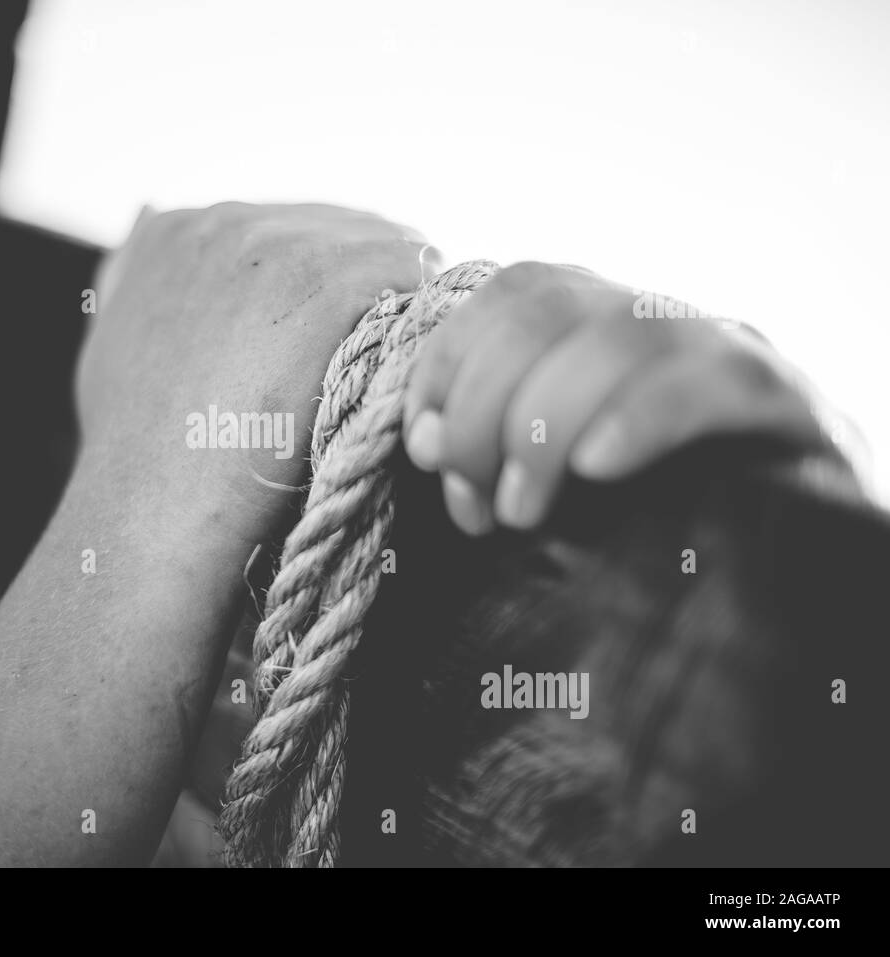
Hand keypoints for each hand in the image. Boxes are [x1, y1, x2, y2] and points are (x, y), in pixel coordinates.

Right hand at [78, 202, 433, 544]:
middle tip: (369, 363)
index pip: (293, 231)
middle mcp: (226, 221)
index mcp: (176, 231)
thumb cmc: (134, 456)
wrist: (150, 510)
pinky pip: (413, 272)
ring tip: (385, 374)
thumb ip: (133, 278)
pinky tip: (399, 372)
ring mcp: (278, 246)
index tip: (329, 344)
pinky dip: (420, 319)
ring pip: (389, 246)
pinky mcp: (329, 281)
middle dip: (366, 289)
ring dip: (399, 307)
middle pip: (346, 229)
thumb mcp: (110, 343)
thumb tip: (146, 212)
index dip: (324, 287)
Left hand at [401, 261, 830, 533]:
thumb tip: (426, 442)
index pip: (506, 296)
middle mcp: (650, 315)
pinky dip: (641, 418)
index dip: (446, 366)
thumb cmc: (648, 502)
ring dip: (544, 426)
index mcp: (594, 319)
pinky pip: (709, 383)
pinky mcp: (778, 397)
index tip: (423, 448)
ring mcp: (717, 346)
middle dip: (482, 410)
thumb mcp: (552, 466)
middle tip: (475, 504)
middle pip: (545, 313)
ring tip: (522, 510)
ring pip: (617, 339)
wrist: (793, 536)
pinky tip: (599, 466)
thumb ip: (491, 444)